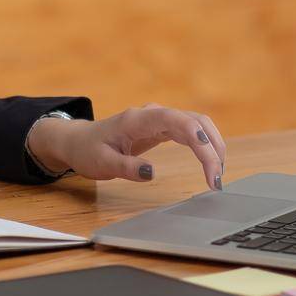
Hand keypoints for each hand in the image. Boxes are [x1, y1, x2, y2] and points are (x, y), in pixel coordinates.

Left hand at [27, 104, 225, 188]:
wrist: (79, 141)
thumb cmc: (88, 151)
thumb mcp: (101, 163)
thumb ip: (125, 167)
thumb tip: (151, 173)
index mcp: (138, 119)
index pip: (178, 121)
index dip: (200, 141)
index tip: (210, 169)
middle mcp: (153, 114)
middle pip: (196, 121)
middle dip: (213, 148)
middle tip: (216, 181)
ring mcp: (160, 119)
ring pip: (198, 125)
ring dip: (213, 147)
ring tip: (216, 177)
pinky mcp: (163, 128)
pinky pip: (192, 132)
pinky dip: (205, 147)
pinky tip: (210, 165)